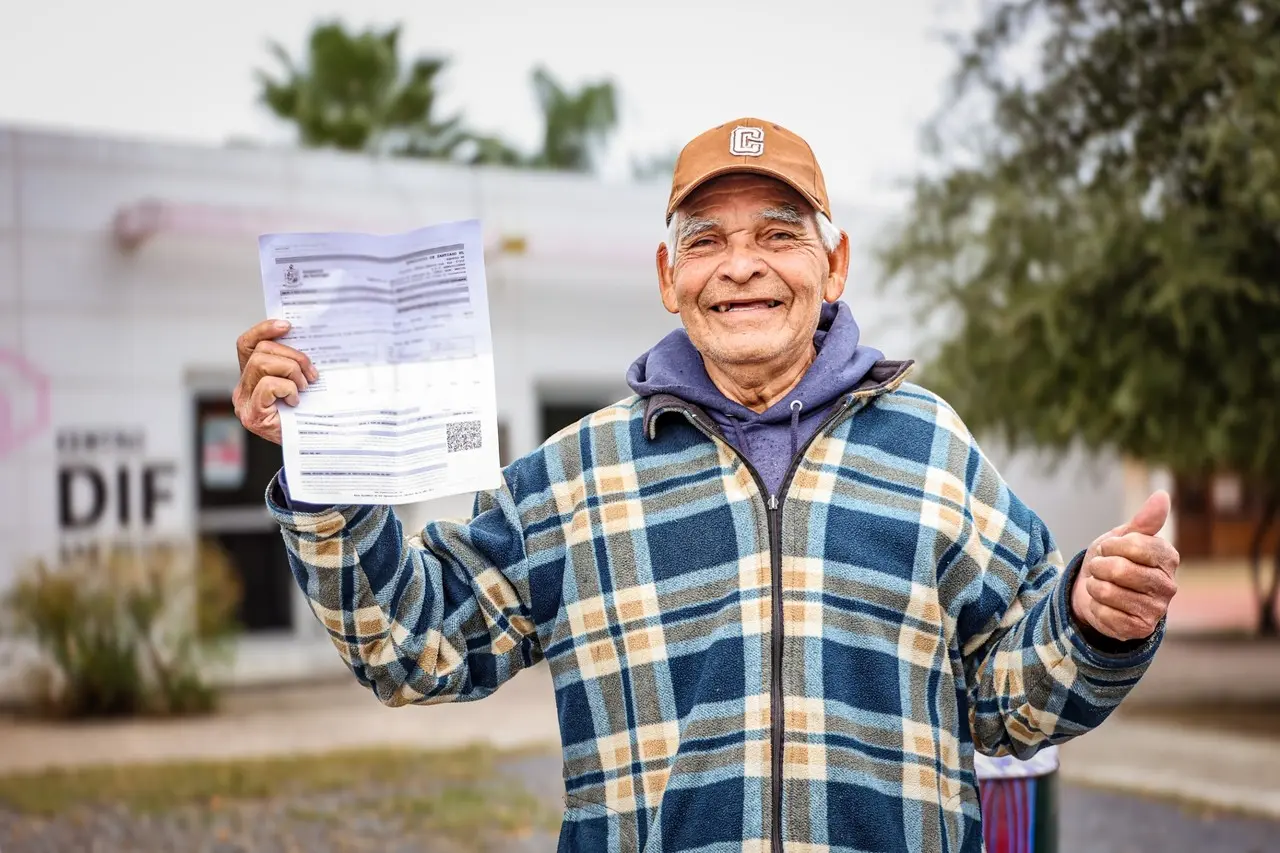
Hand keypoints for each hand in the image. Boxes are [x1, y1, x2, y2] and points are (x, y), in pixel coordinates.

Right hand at [232, 319, 317, 444]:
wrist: (309, 448)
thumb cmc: (305, 416)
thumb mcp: (298, 384)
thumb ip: (292, 365)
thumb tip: (304, 339)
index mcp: (250, 378)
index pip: (246, 345)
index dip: (264, 330)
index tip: (288, 326)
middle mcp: (242, 389)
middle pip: (260, 351)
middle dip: (292, 356)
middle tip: (311, 374)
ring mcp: (244, 403)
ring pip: (262, 363)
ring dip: (291, 371)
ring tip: (304, 387)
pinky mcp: (253, 415)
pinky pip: (268, 385)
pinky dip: (288, 388)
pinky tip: (296, 401)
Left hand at [1071, 490, 1179, 642]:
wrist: (1095, 593)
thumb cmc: (1112, 561)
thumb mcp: (1122, 537)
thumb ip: (1143, 520)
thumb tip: (1162, 496)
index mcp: (1168, 558)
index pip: (1137, 545)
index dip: (1113, 545)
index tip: (1108, 548)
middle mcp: (1168, 585)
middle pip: (1121, 570)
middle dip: (1099, 566)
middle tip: (1100, 568)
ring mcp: (1156, 610)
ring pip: (1109, 592)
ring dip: (1095, 586)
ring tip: (1101, 585)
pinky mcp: (1140, 629)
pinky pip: (1105, 614)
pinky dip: (1096, 607)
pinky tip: (1103, 606)